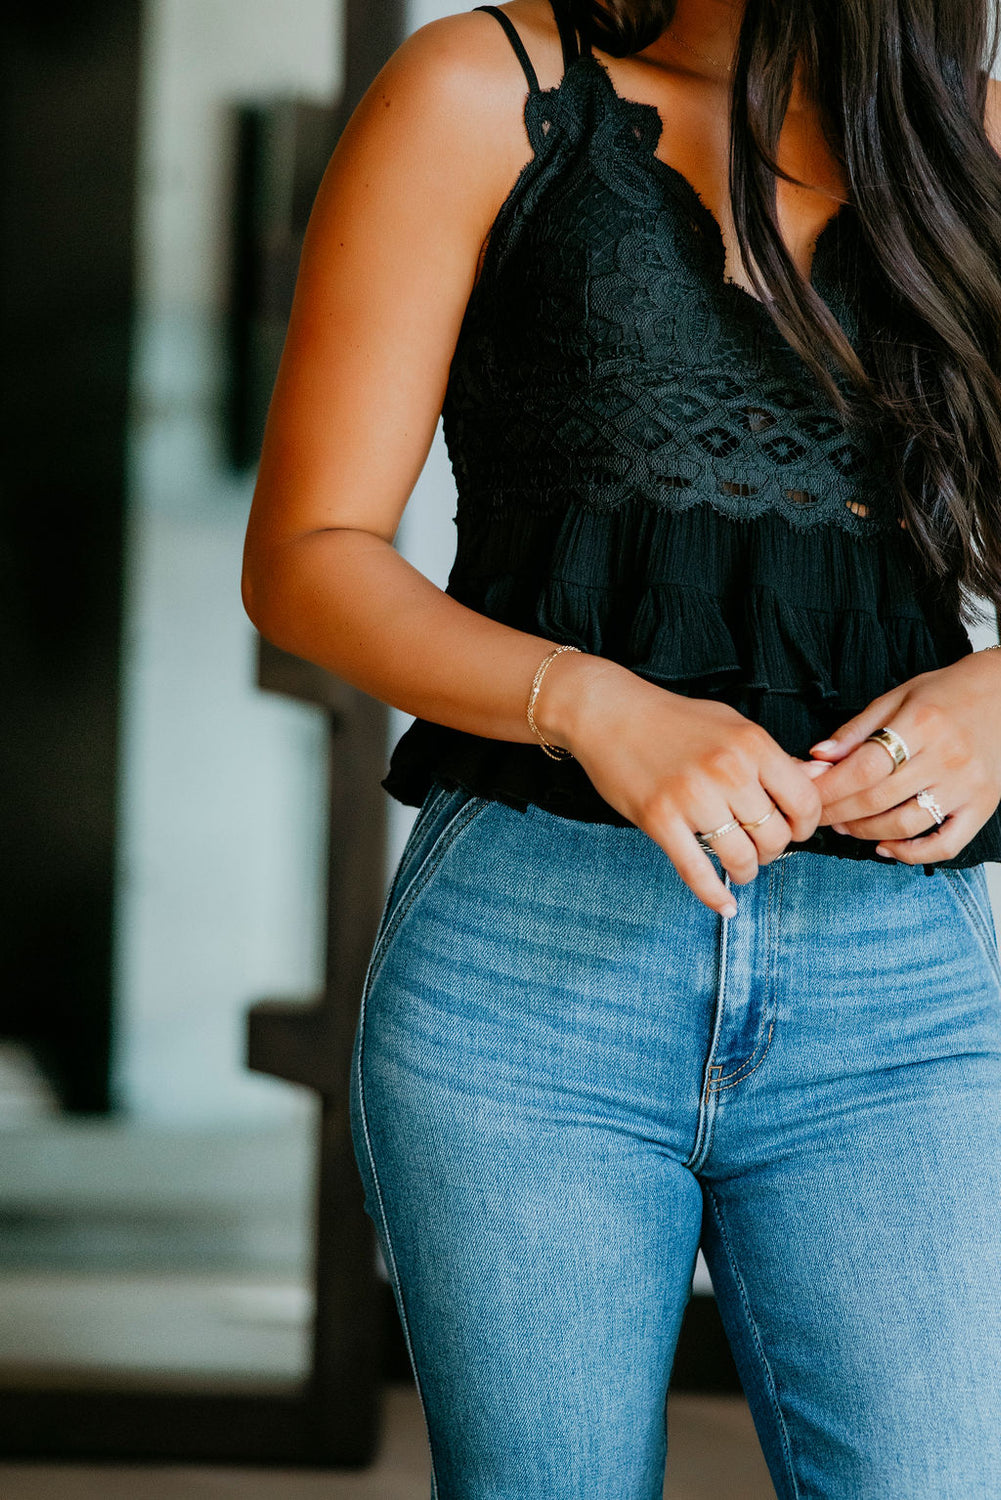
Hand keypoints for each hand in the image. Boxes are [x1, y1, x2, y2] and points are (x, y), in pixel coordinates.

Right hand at [549, 658, 823, 915]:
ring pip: (740, 858)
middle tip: (760, 849)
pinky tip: (725, 905)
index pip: (803, 802)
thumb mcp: (732, 726)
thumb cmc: (673, 720)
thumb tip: (820, 778)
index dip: (804, 826)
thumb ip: (774, 757)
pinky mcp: (660, 819)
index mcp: (752, 744)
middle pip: (774, 835)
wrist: (610, 712)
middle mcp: (728, 771)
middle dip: (772, 852)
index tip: (793, 831)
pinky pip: (696, 872)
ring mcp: (693, 797)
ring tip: (740, 869)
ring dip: (745, 872)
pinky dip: (715, 896)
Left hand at [804, 651, 1000, 863]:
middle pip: (878, 798)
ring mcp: (968, 785)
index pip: (864, 767)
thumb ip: (856, 730)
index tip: (808, 794)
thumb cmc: (946, 693)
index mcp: (922, 724)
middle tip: (818, 815)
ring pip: (905, 824)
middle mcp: (947, 757)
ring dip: (866, 833)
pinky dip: (913, 854)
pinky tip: (886, 847)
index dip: (830, 787)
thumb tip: (817, 757)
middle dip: (838, 813)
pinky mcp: (984, 805)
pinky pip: (946, 844)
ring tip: (845, 827)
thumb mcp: (897, 697)